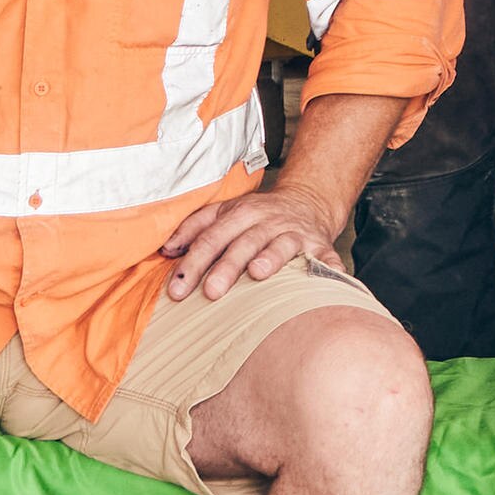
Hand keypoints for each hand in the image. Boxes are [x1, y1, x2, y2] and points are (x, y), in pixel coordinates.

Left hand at [156, 178, 343, 302]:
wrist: (307, 202)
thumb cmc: (258, 216)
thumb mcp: (224, 213)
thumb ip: (194, 228)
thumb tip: (167, 249)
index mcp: (240, 213)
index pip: (211, 238)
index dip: (192, 263)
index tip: (176, 290)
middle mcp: (268, 221)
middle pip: (244, 242)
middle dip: (226, 267)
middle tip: (211, 292)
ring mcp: (295, 233)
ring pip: (282, 244)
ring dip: (271, 257)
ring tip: (258, 273)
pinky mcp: (320, 246)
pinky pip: (325, 257)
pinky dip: (327, 268)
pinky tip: (327, 280)